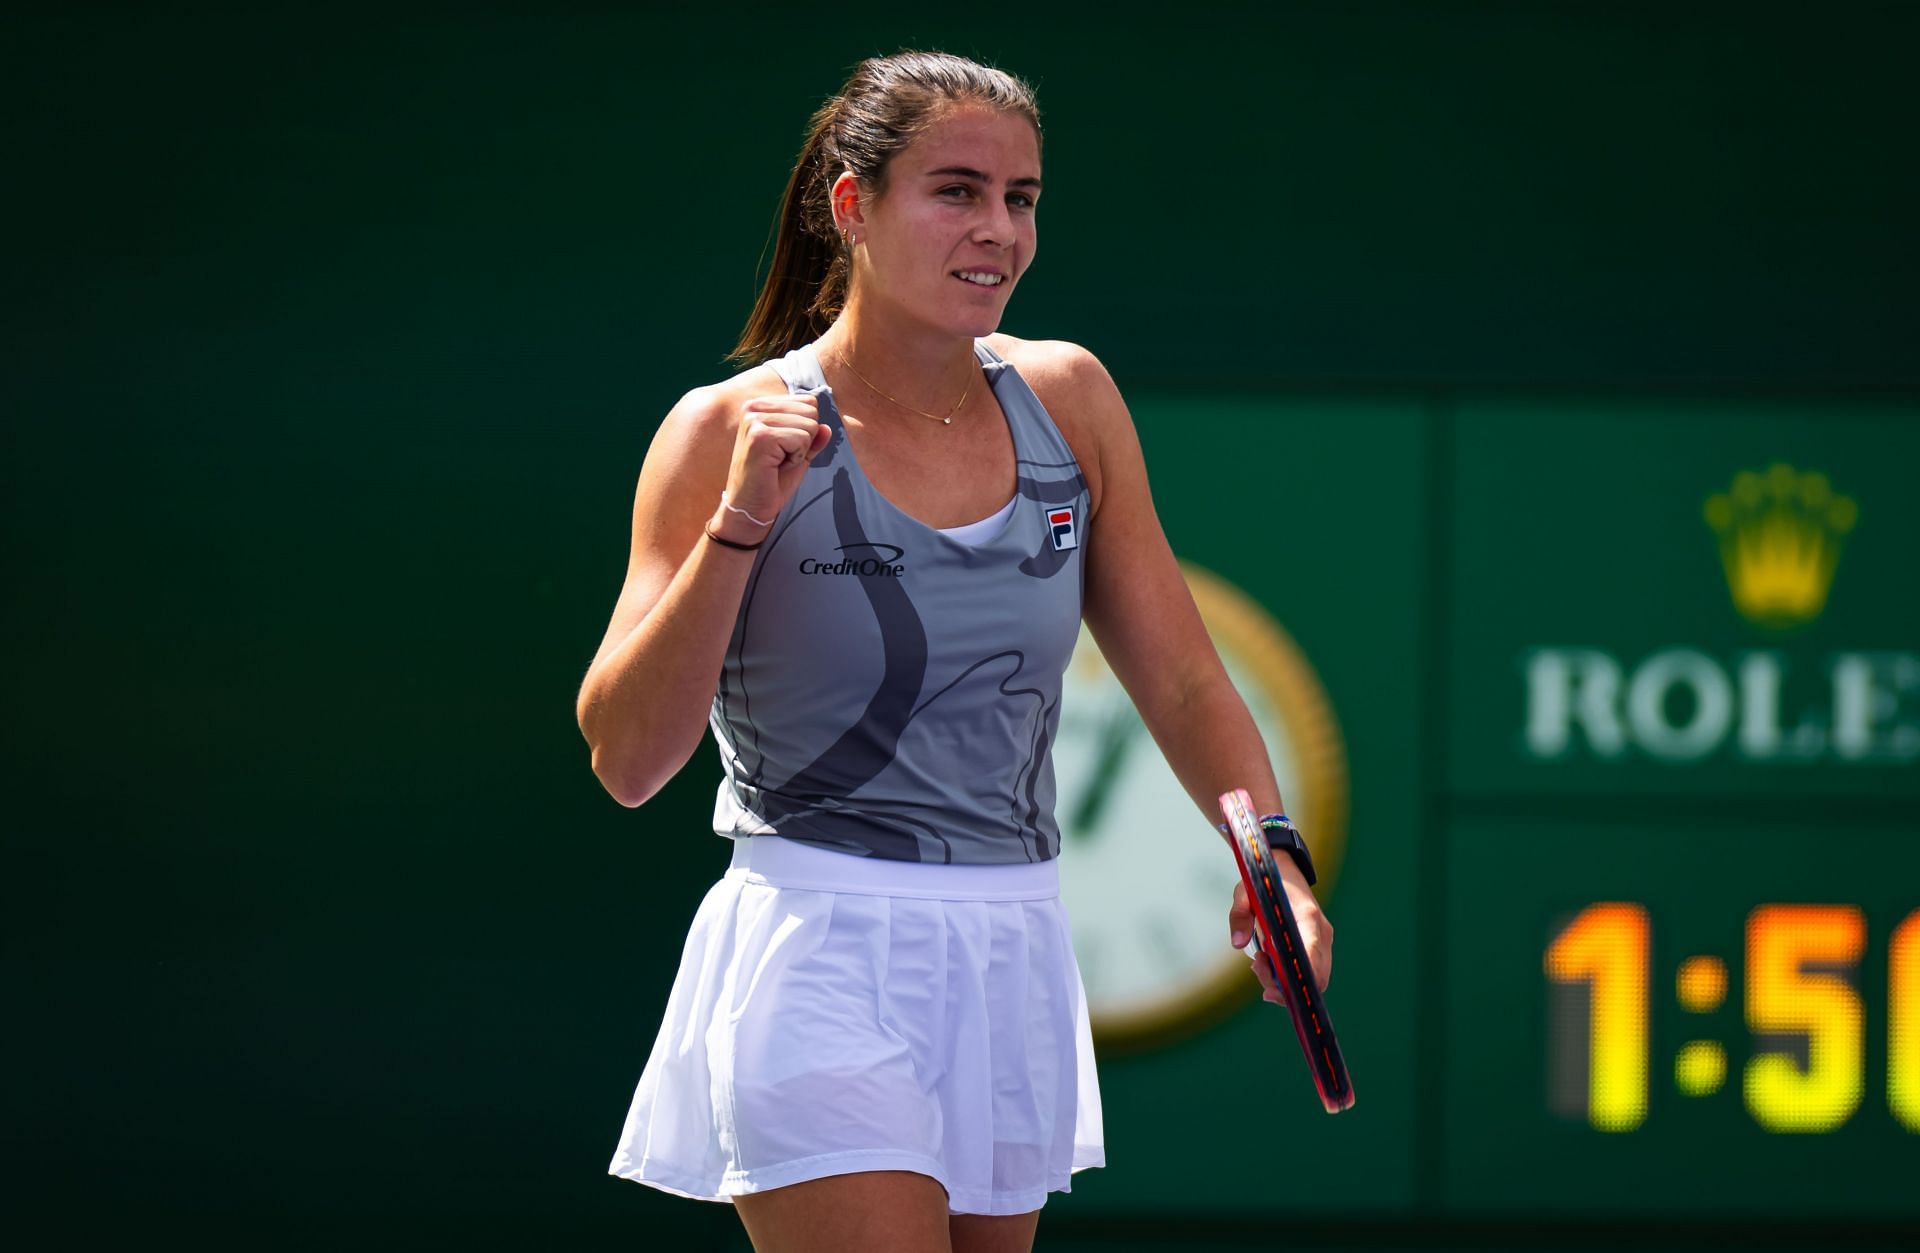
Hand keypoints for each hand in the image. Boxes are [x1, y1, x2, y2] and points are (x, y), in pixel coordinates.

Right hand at [711, 394, 831, 539]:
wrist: (750, 506)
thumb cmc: (771, 480)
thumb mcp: (797, 454)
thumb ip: (812, 438)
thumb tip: (827, 428)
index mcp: (760, 405)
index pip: (808, 402)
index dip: (806, 430)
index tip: (784, 449)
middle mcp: (753, 407)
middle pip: (811, 411)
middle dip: (805, 439)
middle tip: (781, 458)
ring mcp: (754, 420)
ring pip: (809, 425)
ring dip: (800, 450)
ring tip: (778, 462)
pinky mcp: (760, 436)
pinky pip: (801, 439)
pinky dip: (796, 457)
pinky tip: (776, 466)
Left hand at [1228, 864, 1332, 1001]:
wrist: (1285, 868)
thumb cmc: (1266, 881)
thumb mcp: (1245, 892)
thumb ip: (1240, 916)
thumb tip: (1238, 944)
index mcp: (1307, 916)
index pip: (1311, 954)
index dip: (1296, 977)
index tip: (1273, 990)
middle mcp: (1321, 931)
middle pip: (1316, 976)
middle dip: (1287, 988)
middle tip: (1257, 973)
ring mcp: (1322, 939)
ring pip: (1315, 978)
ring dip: (1287, 983)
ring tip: (1258, 963)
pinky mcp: (1318, 944)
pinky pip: (1310, 970)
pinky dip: (1291, 976)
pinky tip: (1267, 964)